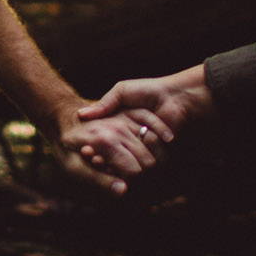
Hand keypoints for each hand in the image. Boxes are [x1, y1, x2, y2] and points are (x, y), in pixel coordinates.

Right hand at [64, 67, 211, 193]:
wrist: (175, 97)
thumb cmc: (148, 91)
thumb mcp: (121, 91)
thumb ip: (105, 103)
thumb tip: (81, 115)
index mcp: (119, 127)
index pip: (101, 143)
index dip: (91, 147)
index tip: (81, 149)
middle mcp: (129, 140)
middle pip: (110, 156)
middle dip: (99, 158)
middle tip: (89, 157)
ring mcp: (143, 148)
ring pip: (125, 163)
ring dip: (112, 163)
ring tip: (100, 160)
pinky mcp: (157, 154)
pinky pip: (143, 164)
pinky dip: (133, 163)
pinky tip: (122, 161)